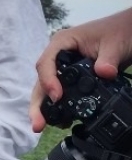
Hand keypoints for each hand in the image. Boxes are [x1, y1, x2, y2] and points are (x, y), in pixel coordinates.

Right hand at [29, 8, 131, 132]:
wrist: (128, 32)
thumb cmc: (119, 32)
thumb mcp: (115, 44)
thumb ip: (108, 59)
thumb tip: (104, 73)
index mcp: (62, 42)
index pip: (46, 63)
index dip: (48, 81)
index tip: (58, 97)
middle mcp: (58, 55)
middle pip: (41, 80)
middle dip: (37, 103)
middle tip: (37, 124)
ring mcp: (63, 67)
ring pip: (47, 88)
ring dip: (44, 108)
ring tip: (41, 127)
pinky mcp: (72, 77)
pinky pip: (61, 91)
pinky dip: (58, 106)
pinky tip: (61, 121)